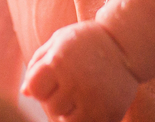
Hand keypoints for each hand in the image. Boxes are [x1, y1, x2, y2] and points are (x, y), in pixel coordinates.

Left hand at [22, 20, 138, 121]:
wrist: (128, 44)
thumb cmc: (88, 40)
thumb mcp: (60, 40)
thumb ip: (38, 63)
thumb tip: (25, 92)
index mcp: (59, 61)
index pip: (35, 89)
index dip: (40, 86)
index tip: (51, 79)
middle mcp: (75, 81)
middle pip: (51, 106)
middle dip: (57, 98)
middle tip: (72, 84)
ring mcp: (93, 100)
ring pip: (68, 120)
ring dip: (71, 110)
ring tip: (83, 93)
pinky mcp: (109, 113)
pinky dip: (88, 117)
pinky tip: (94, 102)